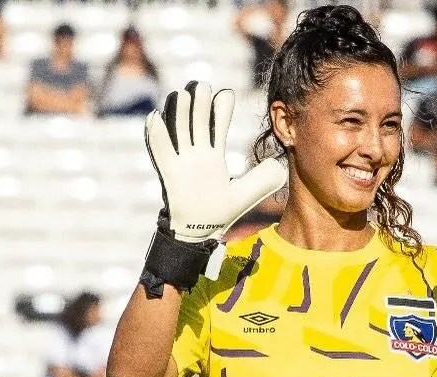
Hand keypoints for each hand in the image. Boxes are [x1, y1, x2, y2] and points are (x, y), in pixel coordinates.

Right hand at [144, 82, 286, 243]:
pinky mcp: (170, 174)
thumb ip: (262, 180)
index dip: (221, 110)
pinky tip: (156, 117)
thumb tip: (281, 166)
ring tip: (184, 94)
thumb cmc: (219, 212)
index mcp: (213, 156)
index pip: (217, 127)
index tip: (226, 93)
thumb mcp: (245, 195)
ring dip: (180, 113)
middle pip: (197, 124)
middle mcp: (196, 155)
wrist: (200, 232)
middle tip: (203, 85)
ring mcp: (182, 162)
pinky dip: (157, 135)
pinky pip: (161, 152)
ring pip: (179, 132)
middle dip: (200, 105)